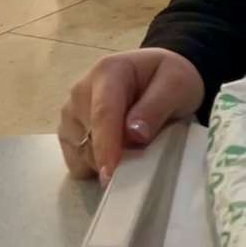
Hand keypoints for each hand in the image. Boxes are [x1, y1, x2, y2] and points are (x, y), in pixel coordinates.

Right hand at [59, 48, 204, 184]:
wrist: (158, 78)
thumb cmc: (168, 79)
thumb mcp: (177, 85)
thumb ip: (156, 107)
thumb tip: (134, 135)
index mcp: (108, 72)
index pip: (104, 113)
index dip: (106, 145)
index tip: (109, 173)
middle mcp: (81, 91)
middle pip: (91, 138)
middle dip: (117, 155)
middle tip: (148, 148)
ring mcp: (71, 113)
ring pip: (82, 154)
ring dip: (107, 160)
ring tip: (133, 143)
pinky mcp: (68, 134)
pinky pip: (77, 163)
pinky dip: (96, 166)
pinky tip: (116, 150)